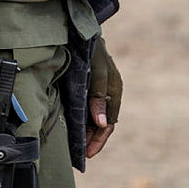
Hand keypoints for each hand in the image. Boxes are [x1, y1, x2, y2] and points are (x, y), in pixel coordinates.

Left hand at [86, 36, 121, 158]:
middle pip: (102, 123)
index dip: (98, 139)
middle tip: (81, 155)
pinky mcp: (88, 88)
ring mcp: (99, 91)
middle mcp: (108, 93)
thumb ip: (97, 97)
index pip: (108, 123)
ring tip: (77, 147)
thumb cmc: (91, 52)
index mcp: (114, 91)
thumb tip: (102, 124)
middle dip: (93, 140)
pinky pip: (88, 110)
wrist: (79, 31)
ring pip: (95, 118)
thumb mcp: (96, 73)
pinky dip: (82, 122)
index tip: (87, 153)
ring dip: (87, 133)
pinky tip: (74, 129)